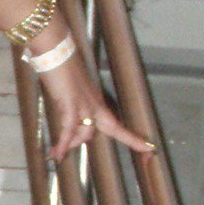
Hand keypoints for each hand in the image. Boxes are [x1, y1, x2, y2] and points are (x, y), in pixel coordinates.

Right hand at [37, 52, 154, 164]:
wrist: (54, 51)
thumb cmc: (59, 67)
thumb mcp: (69, 92)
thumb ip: (70, 106)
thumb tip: (66, 120)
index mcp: (95, 100)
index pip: (116, 123)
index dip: (132, 137)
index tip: (149, 147)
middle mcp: (94, 104)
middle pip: (111, 128)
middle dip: (128, 140)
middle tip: (141, 152)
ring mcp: (84, 104)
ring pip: (84, 133)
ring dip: (71, 143)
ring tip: (57, 152)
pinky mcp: (71, 105)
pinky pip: (69, 129)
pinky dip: (63, 142)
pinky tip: (57, 154)